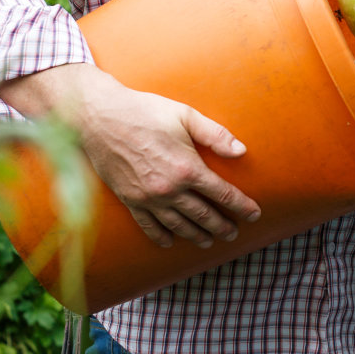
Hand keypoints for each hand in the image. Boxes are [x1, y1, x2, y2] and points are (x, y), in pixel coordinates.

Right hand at [0, 64, 260, 247]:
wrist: (99, 118)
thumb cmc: (145, 112)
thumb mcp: (185, 116)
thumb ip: (215, 135)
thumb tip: (242, 151)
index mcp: (187, 168)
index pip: (222, 194)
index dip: (241, 206)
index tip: (255, 214)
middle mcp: (169, 189)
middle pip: (203, 215)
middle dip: (222, 226)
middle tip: (234, 234)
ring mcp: (148, 198)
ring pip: (179, 225)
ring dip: (197, 235)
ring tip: (209, 241)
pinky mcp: (129, 200)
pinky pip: (149, 225)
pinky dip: (161, 236)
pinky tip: (170, 241)